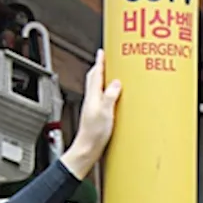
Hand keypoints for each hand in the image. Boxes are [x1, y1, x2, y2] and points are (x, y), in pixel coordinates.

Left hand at [62, 49, 122, 178]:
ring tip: (112, 75)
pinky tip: (113, 98)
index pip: (96, 74)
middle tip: (107, 60)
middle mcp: (91, 100)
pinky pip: (102, 99)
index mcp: (92, 97)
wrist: (86, 150)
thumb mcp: (105, 112)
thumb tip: (116, 82)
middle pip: (94, 79)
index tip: (102, 51)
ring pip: (97, 88)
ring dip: (103, 79)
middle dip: (100, 68)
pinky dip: (106, 93)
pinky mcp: (96, 116)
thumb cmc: (93, 135)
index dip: (99, 62)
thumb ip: (110, 96)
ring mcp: (93, 108)